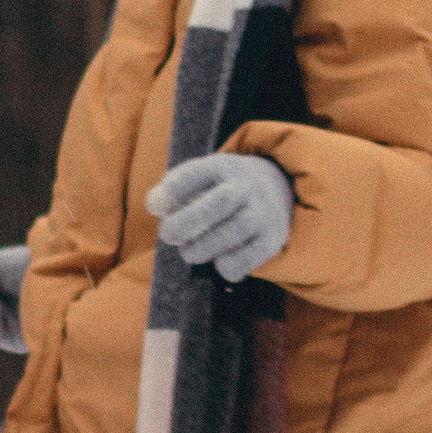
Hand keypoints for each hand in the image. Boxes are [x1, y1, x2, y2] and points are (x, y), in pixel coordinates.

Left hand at [147, 152, 293, 282]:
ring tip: (190, 251)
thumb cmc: (221, 188)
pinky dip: (225, 266)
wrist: (277, 188)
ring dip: (200, 249)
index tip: (154, 207)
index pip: (197, 173)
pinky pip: (244, 260)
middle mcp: (248, 186)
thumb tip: (155, 204)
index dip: (172, 190)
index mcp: (223, 166)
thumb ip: (173, 189)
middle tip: (167, 235)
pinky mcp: (273, 239)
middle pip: (219, 203)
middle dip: (186, 224)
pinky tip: (219, 259)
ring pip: (230, 234)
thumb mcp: (202, 177)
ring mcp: (264, 212)